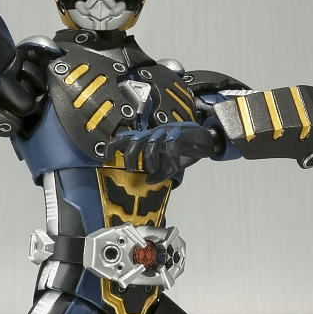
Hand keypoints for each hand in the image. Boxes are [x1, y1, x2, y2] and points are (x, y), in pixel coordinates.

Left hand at [107, 123, 222, 181]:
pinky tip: (172, 167)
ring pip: (151, 144)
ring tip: (152, 170)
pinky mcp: (180, 133)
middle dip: (130, 156)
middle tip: (132, 169)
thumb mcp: (169, 163)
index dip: (114, 145)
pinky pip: (170, 147)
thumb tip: (148, 181)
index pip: (126, 137)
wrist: (206, 139)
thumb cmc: (186, 149)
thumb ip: (158, 171)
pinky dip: (169, 160)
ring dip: (150, 160)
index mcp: (150, 138)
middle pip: (135, 140)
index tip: (106, 156)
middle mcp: (155, 133)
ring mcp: (167, 132)